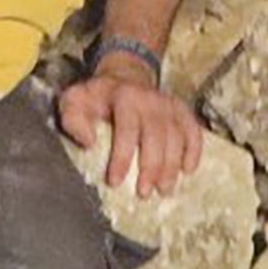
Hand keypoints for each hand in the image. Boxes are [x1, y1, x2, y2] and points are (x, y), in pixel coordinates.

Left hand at [58, 53, 199, 200]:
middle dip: (150, 167)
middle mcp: (150, 99)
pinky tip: (188, 170)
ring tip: (163, 189)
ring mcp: (169, 105)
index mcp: (124, 97)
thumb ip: (73, 120)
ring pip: (176, 137)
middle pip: (155, 136)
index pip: (126, 130)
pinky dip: (194, 151)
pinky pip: (193, 131)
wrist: (126, 76)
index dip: (121, 158)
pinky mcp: (182, 111)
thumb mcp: (75, 101)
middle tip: (144, 192)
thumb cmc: (97, 97)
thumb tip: (89, 142)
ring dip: (171, 166)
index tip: (115, 182)